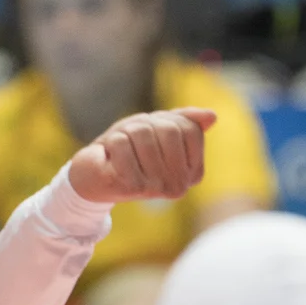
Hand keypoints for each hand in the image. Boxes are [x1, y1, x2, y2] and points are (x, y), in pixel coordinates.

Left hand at [69, 108, 214, 203]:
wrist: (93, 174)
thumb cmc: (129, 149)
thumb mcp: (157, 127)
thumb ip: (186, 120)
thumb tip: (212, 116)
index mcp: (192, 172)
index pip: (190, 128)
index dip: (166, 120)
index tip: (151, 133)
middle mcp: (178, 185)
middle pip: (168, 129)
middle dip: (144, 125)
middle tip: (130, 139)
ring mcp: (155, 189)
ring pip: (143, 133)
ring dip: (125, 132)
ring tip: (120, 148)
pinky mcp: (130, 187)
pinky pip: (121, 143)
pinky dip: (111, 142)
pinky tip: (108, 157)